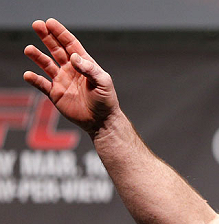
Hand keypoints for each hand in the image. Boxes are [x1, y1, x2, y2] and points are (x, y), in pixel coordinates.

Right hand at [23, 18, 119, 135]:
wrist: (101, 121)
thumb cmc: (106, 101)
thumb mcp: (103, 82)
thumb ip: (90, 69)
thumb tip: (74, 57)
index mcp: (84, 64)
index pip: (70, 44)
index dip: (60, 33)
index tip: (50, 22)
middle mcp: (71, 70)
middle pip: (56, 50)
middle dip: (47, 37)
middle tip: (36, 25)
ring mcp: (62, 81)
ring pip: (46, 64)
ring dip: (37, 56)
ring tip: (28, 49)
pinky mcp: (56, 94)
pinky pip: (42, 84)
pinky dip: (34, 79)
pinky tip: (28, 74)